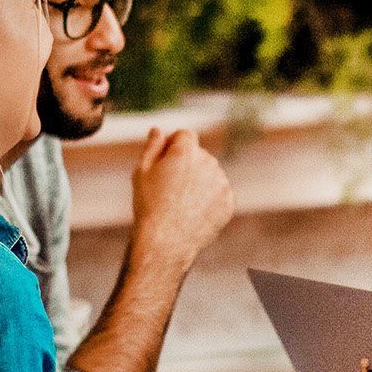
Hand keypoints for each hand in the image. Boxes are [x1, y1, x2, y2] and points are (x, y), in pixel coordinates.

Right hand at [130, 128, 233, 267]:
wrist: (166, 241)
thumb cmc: (149, 205)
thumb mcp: (142, 172)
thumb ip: (152, 147)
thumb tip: (158, 130)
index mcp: (187, 151)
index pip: (185, 135)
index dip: (173, 146)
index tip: (164, 163)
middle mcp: (209, 162)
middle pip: (199, 155)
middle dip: (187, 165)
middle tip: (169, 188)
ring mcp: (221, 183)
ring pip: (210, 175)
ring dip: (200, 182)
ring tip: (180, 203)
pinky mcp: (229, 202)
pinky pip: (219, 194)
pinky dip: (209, 200)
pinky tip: (193, 213)